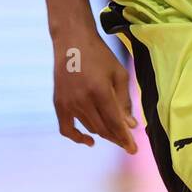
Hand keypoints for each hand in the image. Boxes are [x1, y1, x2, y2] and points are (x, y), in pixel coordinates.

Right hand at [52, 28, 137, 151]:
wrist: (72, 41)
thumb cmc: (100, 55)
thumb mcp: (119, 74)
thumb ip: (125, 100)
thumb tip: (130, 125)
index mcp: (100, 91)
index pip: (114, 123)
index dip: (125, 139)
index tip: (133, 150)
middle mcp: (82, 100)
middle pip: (102, 129)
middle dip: (116, 138)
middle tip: (126, 142)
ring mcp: (68, 103)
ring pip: (89, 128)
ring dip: (103, 134)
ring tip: (114, 133)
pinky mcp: (58, 103)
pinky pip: (66, 129)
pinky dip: (77, 137)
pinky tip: (89, 141)